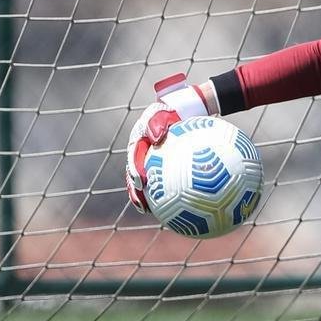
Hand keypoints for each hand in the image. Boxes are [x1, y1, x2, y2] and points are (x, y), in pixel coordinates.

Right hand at [125, 74, 213, 211]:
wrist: (186, 109)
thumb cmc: (175, 108)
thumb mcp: (165, 111)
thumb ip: (159, 122)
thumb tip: (158, 136)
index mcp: (139, 142)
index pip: (134, 158)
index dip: (134, 171)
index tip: (141, 181)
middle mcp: (143, 153)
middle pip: (136, 175)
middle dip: (136, 191)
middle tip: (141, 203)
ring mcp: (152, 161)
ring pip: (148, 182)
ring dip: (147, 197)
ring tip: (151, 211)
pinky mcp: (164, 167)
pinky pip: (167, 182)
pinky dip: (170, 195)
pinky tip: (178, 208)